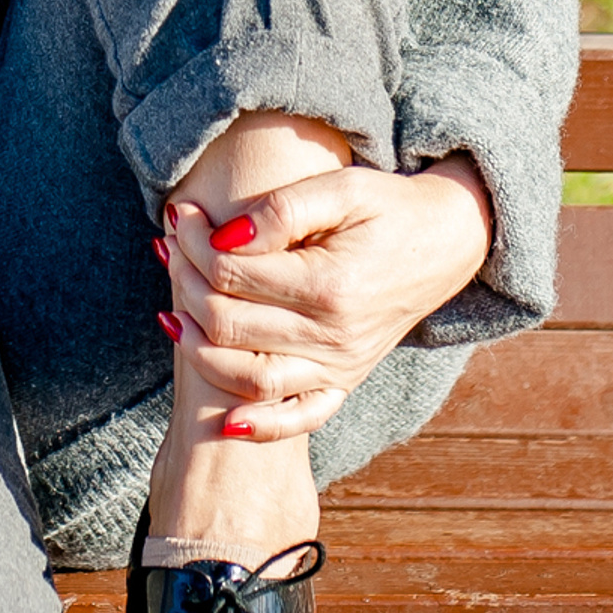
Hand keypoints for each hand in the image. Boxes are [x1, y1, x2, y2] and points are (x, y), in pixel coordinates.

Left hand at [161, 153, 492, 442]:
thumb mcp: (341, 187)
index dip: (193, 242)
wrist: (446, 241)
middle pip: (229, 323)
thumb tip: (224, 236)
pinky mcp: (345, 380)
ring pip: (251, 378)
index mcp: (329, 286)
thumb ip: (281, 211)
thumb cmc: (387, 206)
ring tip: (169, 309)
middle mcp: (334, 337)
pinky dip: (260, 424)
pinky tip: (224, 418)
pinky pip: (299, 417)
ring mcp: (341, 366)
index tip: (177, 213)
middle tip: (166, 246)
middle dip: (184, 283)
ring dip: (198, 348)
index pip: (232, 273)